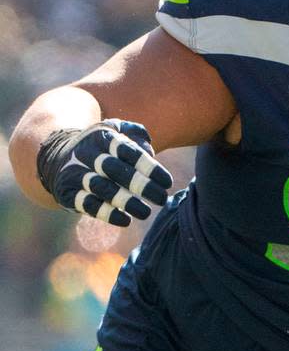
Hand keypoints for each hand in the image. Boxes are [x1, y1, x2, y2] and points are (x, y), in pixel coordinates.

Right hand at [36, 119, 173, 226]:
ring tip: (146, 213)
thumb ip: (137, 134)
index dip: (149, 168)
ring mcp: (74, 173)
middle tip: (162, 199)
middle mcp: (87, 154)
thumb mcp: (117, 130)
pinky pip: (87, 204)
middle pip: (115, 170)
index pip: (129, 152)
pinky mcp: (66, 193)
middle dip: (141, 185)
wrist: (58, 156)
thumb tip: (150, 150)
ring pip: (101, 188)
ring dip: (126, 202)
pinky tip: (125, 220)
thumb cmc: (103, 146)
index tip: (168, 183)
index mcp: (103, 137)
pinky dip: (107, 213)